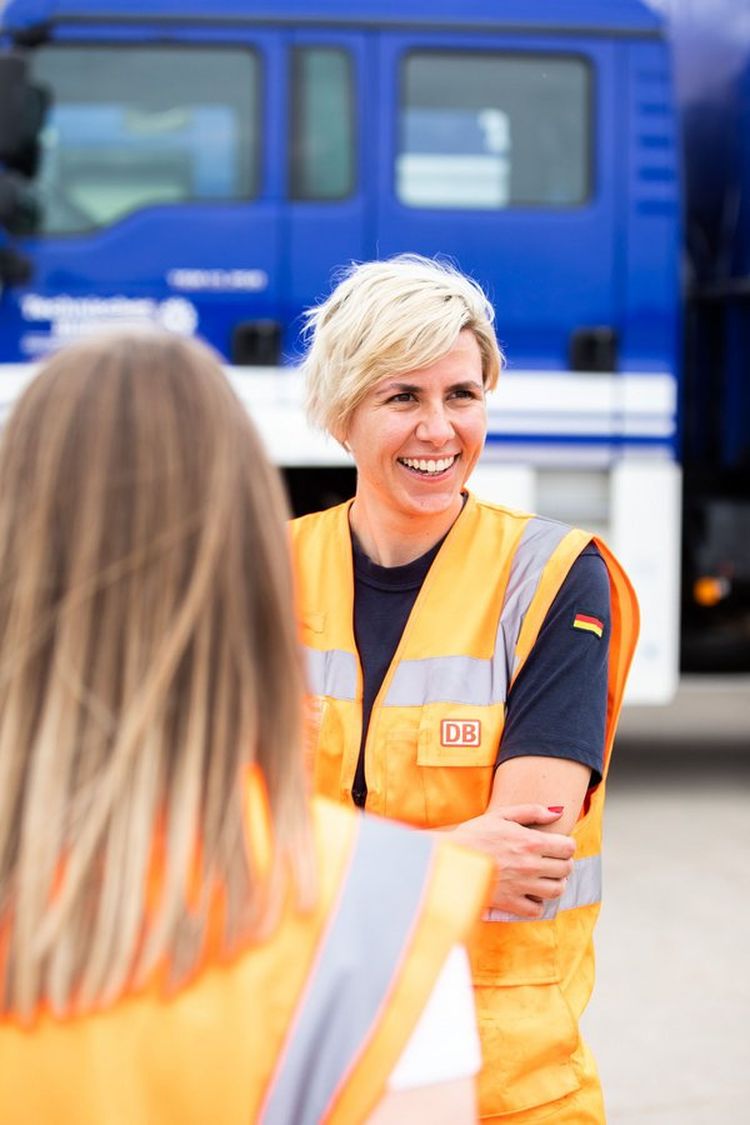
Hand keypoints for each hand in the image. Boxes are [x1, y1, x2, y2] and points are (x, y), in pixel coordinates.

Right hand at [449, 804, 574, 916]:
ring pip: (557, 890)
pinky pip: (537, 909)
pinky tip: (530, 893)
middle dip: (563, 863)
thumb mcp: (500, 815)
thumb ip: (531, 811)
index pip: (568, 848)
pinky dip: (538, 903)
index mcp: (530, 842)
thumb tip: (556, 814)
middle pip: (566, 869)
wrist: (450, 859)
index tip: (558, 845)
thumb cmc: (473, 835)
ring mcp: (522, 886)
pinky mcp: (511, 902)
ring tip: (545, 878)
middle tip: (553, 861)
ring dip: (555, 883)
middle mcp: (531, 865)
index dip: (566, 845)